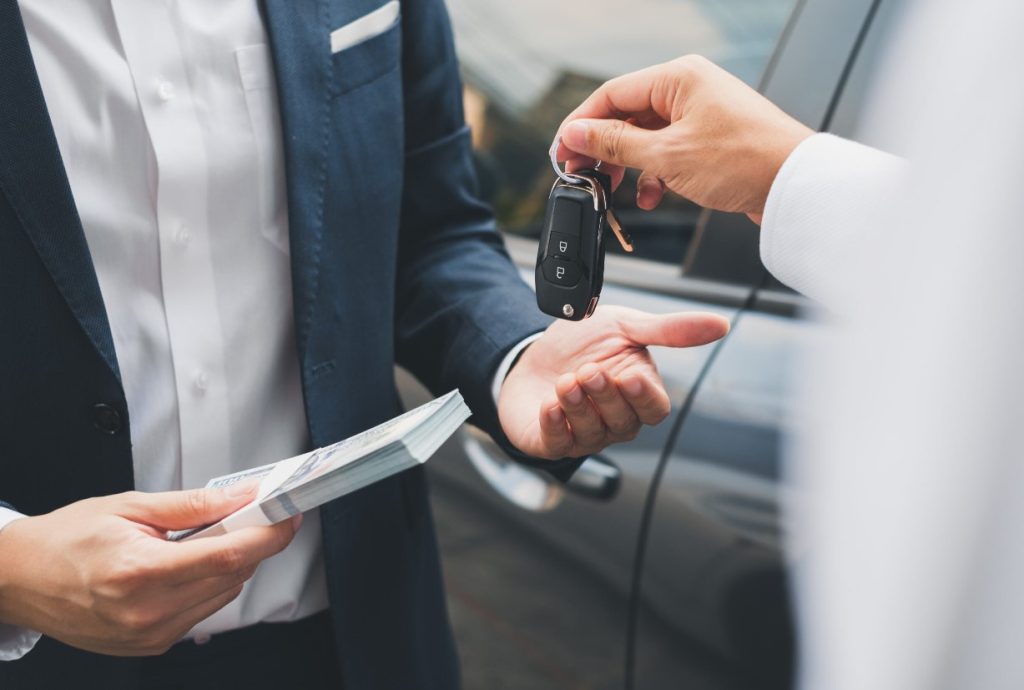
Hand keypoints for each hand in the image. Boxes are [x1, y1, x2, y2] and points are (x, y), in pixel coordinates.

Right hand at [0, 485, 298, 655]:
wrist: (21, 579)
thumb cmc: (67, 538)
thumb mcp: (131, 506)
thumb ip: (195, 504)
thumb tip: (245, 495)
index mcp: (139, 572)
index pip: (228, 555)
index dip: (268, 534)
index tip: (288, 514)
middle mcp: (147, 612)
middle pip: (233, 576)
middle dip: (253, 542)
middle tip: (252, 514)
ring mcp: (150, 636)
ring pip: (224, 595)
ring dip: (230, 564)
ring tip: (202, 539)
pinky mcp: (152, 646)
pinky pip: (203, 612)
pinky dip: (208, 584)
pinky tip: (185, 566)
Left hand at [499, 306, 727, 458]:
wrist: (532, 353)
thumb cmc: (583, 344)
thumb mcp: (625, 326)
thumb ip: (670, 330)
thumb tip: (721, 324)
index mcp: (637, 394)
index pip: (654, 409)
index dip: (643, 397)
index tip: (629, 377)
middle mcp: (614, 420)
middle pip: (623, 422)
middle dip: (605, 396)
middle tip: (588, 370)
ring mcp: (583, 434)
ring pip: (591, 433)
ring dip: (577, 407)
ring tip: (565, 381)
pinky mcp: (550, 441)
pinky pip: (556, 443)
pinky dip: (553, 425)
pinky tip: (549, 405)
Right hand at [554, 55, 813, 222]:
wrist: (796, 186)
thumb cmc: (744, 161)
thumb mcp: (666, 156)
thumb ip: (615, 145)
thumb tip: (575, 135)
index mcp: (678, 78)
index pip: (611, 94)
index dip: (580, 125)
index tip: (562, 153)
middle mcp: (688, 89)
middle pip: (626, 116)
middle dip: (603, 150)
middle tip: (583, 176)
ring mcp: (701, 114)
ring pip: (646, 138)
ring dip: (629, 167)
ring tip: (616, 191)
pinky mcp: (710, 140)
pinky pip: (668, 152)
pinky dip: (654, 175)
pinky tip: (651, 196)